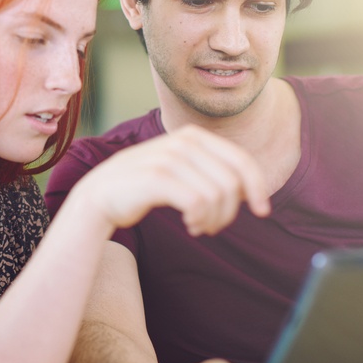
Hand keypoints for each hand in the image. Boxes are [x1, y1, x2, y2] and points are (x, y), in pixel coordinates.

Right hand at [66, 125, 270, 235]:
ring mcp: (169, 158)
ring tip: (199, 226)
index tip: (263, 211)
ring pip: (217, 195)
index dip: (258, 187)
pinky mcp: (156, 178)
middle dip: (230, 211)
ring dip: (213, 219)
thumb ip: (210, 169)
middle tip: (213, 226)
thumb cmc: (145, 187)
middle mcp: (182, 142)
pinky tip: (190, 225)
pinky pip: (198, 203)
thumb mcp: (181, 169)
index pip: (241, 160)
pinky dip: (200, 220)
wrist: (99, 196)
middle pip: (231, 182)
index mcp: (193, 136)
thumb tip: (251, 188)